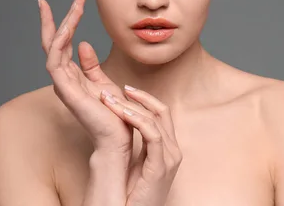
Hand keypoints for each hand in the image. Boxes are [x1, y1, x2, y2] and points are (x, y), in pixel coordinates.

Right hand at [38, 0, 133, 153]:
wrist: (118, 139)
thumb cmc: (114, 114)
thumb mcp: (104, 82)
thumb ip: (91, 65)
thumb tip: (84, 44)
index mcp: (72, 76)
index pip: (61, 45)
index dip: (61, 23)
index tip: (68, 2)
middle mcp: (64, 79)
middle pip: (51, 44)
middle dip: (50, 20)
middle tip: (45, 0)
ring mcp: (63, 85)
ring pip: (53, 48)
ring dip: (60, 25)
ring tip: (71, 6)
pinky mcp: (67, 91)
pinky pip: (56, 62)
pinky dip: (59, 43)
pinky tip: (66, 28)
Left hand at [100, 87, 182, 205]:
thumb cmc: (131, 197)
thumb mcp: (136, 165)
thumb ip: (136, 146)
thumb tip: (122, 125)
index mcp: (168, 149)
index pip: (161, 114)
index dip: (145, 99)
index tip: (126, 90)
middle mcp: (173, 151)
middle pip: (162, 111)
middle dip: (140, 97)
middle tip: (118, 89)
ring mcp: (170, 158)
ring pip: (156, 119)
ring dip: (131, 106)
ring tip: (110, 100)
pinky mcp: (161, 167)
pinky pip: (153, 135)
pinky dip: (137, 120)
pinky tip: (121, 114)